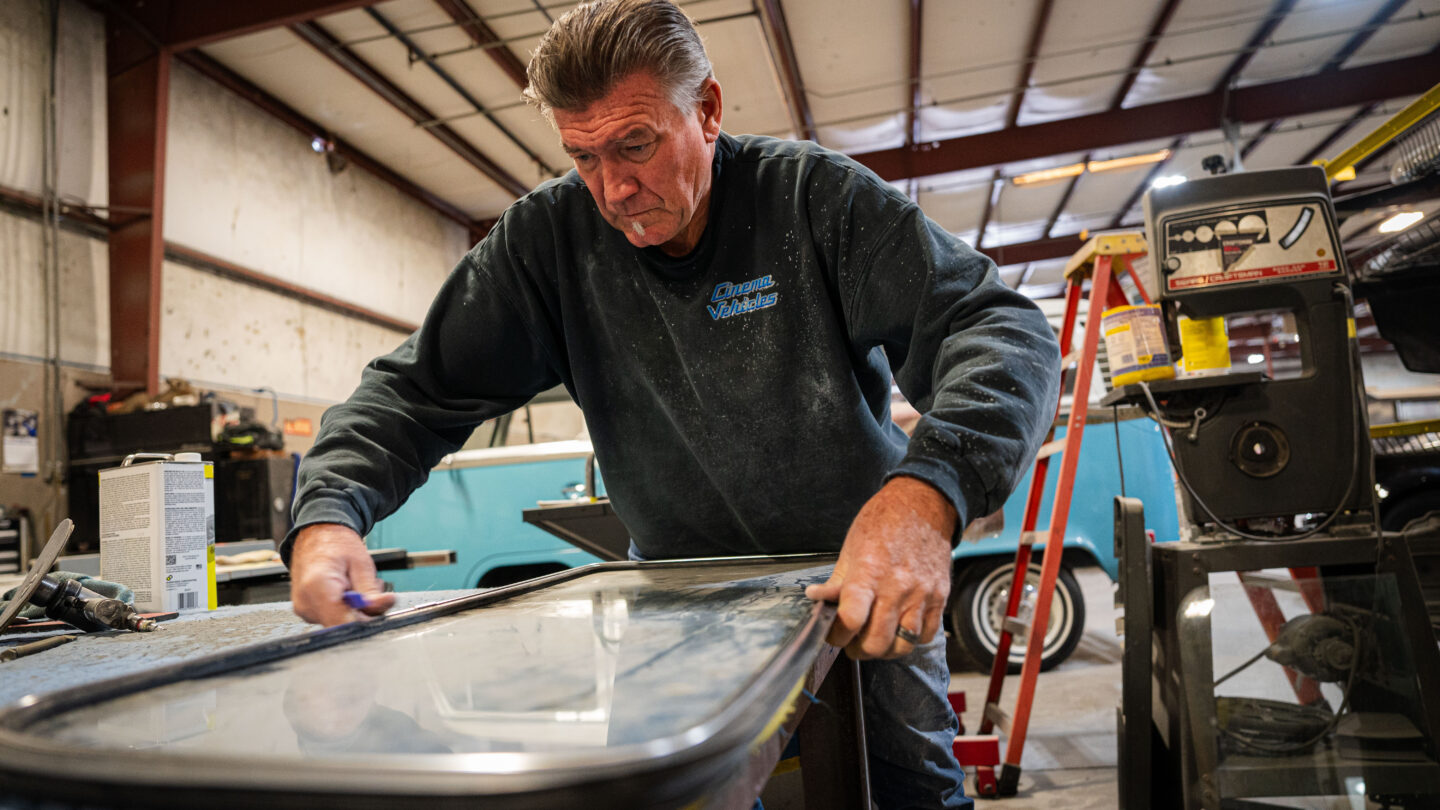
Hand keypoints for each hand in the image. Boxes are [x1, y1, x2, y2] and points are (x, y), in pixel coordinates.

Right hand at [289, 523, 396, 625]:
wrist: (317, 534)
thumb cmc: (335, 543)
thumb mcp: (361, 563)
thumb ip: (370, 590)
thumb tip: (383, 606)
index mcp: (317, 588)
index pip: (343, 623)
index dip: (366, 620)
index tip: (378, 607)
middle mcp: (306, 603)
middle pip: (343, 625)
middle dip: (363, 612)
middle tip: (370, 591)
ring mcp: (304, 610)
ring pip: (340, 622)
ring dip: (356, 609)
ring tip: (356, 585)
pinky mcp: (307, 611)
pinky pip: (332, 617)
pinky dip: (346, 608)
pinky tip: (348, 591)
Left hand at [805, 476, 955, 659]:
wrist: (923, 505)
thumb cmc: (883, 523)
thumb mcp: (851, 548)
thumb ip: (837, 581)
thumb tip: (817, 600)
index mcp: (869, 572)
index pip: (851, 619)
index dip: (838, 635)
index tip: (833, 635)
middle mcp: (897, 587)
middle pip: (877, 641)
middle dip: (858, 649)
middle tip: (851, 643)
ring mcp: (921, 594)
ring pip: (902, 645)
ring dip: (884, 651)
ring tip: (874, 641)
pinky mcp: (939, 597)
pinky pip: (925, 635)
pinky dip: (910, 641)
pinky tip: (899, 630)